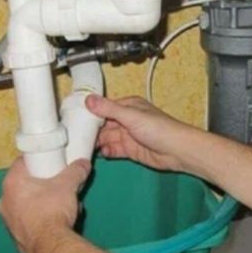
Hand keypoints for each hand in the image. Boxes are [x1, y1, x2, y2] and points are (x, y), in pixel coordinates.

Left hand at [0, 157, 90, 252]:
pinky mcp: (16, 237)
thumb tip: (83, 164)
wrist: (50, 246)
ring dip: (42, 203)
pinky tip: (56, 223)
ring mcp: (8, 221)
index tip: (49, 162)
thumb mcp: (68, 185)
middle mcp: (4, 201)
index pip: (21, 163)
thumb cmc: (52, 210)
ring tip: (62, 206)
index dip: (37, 160)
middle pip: (24, 185)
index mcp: (12, 183)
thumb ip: (76, 171)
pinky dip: (40, 219)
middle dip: (42, 184)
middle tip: (58, 184)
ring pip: (26, 204)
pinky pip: (28, 221)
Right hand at [85, 95, 199, 172]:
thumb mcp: (130, 116)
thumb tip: (87, 99)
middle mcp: (127, 119)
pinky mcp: (130, 150)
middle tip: (75, 136)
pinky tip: (99, 153)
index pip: (105, 108)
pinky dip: (106, 151)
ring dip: (97, 142)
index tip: (74, 118)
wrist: (177, 151)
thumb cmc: (158, 128)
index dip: (90, 113)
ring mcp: (128, 135)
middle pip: (104, 124)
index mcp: (128, 106)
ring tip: (83, 146)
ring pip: (107, 138)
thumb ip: (108, 109)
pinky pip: (114, 149)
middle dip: (92, 130)